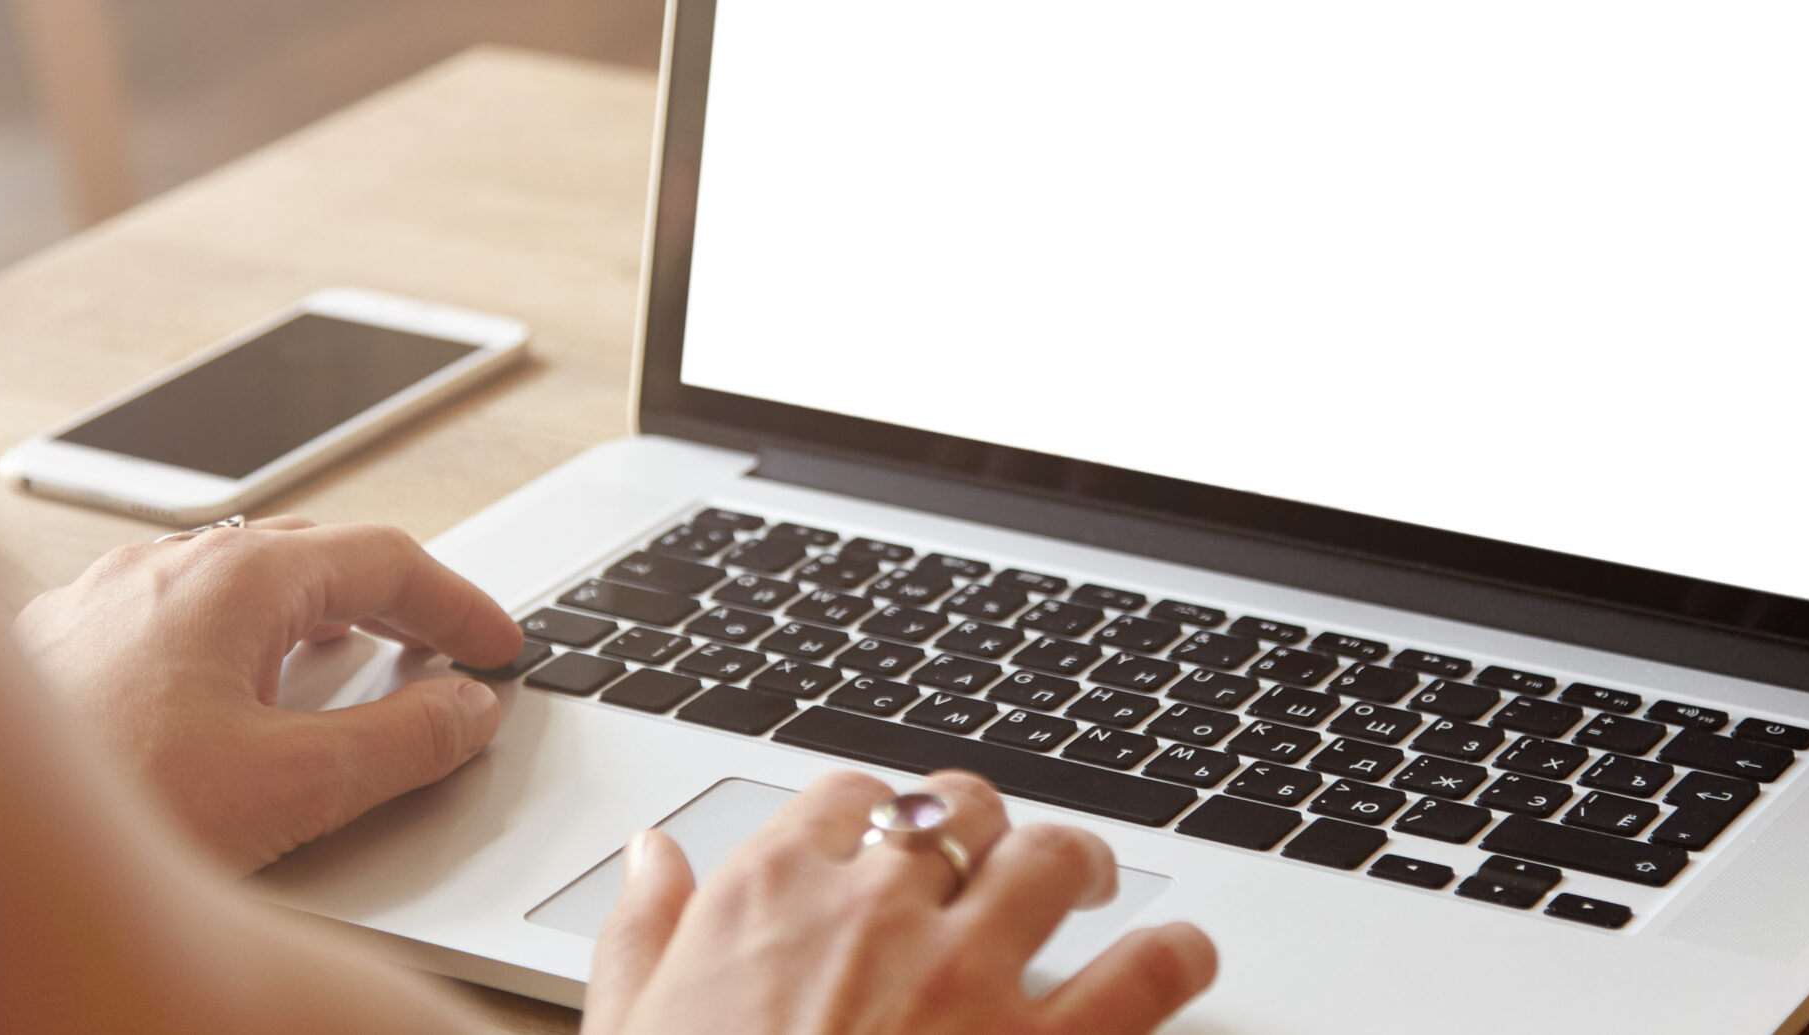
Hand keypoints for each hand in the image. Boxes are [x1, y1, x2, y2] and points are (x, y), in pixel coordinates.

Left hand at [16, 516, 524, 871]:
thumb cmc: (106, 807)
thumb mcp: (290, 786)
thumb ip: (402, 742)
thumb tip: (466, 710)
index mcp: (236, 574)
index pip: (387, 558)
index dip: (459, 606)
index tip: (499, 649)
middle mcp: (166, 565)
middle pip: (314, 556)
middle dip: (390, 601)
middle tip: (442, 653)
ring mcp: (103, 600)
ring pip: (237, 584)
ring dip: (310, 620)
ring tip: (349, 669)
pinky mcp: (59, 649)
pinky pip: (173, 619)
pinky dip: (236, 646)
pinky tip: (229, 702)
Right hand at [585, 769, 1216, 1034]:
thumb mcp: (629, 1029)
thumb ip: (643, 933)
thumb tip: (654, 856)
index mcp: (772, 896)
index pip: (848, 797)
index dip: (879, 813)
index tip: (887, 838)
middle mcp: (878, 911)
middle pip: (959, 808)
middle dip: (984, 823)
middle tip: (996, 855)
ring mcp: (967, 976)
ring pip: (1052, 858)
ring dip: (1078, 862)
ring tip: (1092, 882)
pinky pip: (1141, 974)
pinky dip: (1171, 956)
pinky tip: (1179, 959)